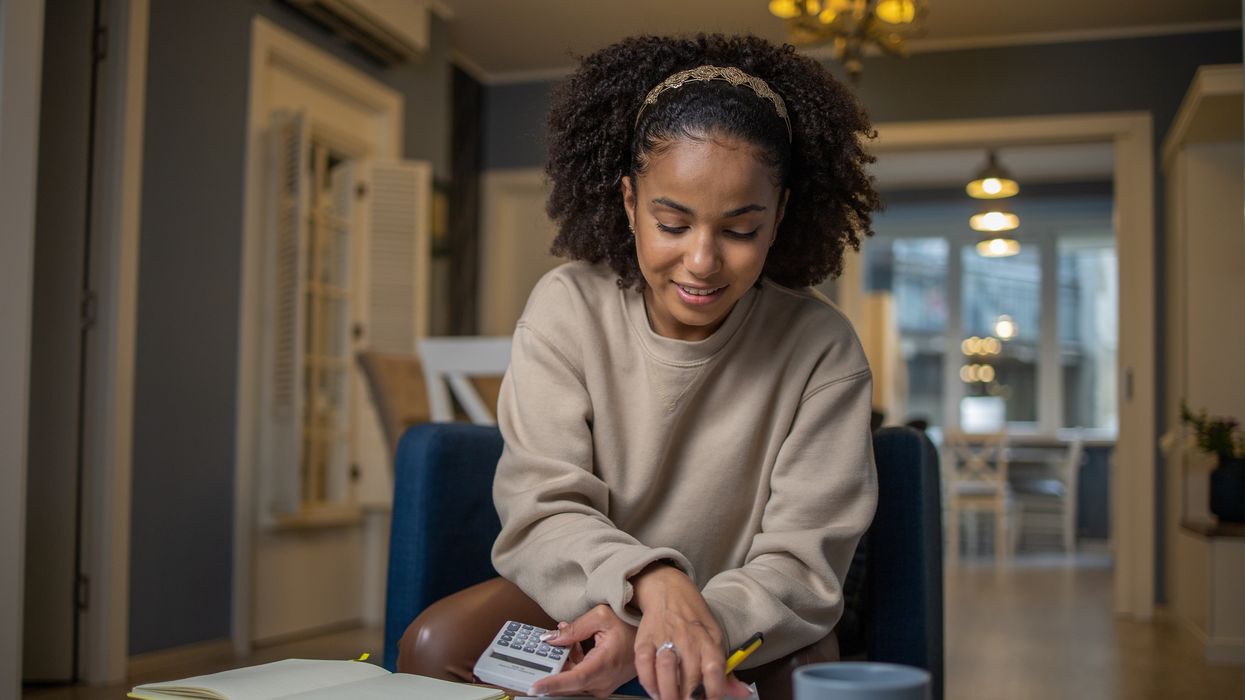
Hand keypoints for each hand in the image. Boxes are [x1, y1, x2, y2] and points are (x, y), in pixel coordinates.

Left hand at [530, 605, 637, 697]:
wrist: (648, 639)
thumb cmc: (630, 625)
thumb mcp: (601, 616)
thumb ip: (574, 628)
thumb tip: (552, 638)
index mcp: (605, 664)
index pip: (574, 679)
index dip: (553, 684)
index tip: (535, 687)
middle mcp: (603, 681)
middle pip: (568, 683)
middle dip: (552, 668)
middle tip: (542, 651)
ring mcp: (603, 686)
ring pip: (572, 682)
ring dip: (563, 664)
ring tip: (566, 641)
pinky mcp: (601, 686)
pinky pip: (579, 680)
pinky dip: (572, 665)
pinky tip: (574, 647)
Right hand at [630, 564, 751, 699]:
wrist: (669, 591)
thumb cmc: (695, 619)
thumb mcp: (716, 639)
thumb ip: (726, 671)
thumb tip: (743, 693)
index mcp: (709, 640)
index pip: (715, 670)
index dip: (714, 692)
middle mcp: (688, 640)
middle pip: (689, 678)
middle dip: (689, 699)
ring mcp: (665, 639)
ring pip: (666, 672)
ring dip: (668, 694)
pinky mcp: (645, 640)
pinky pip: (644, 666)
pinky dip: (649, 683)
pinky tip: (655, 691)